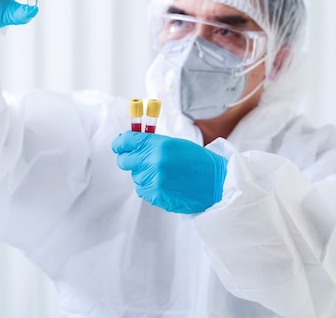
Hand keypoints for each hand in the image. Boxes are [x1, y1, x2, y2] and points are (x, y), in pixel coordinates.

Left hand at [112, 131, 226, 213]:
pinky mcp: (156, 195)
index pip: (128, 141)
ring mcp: (154, 179)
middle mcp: (154, 161)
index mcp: (159, 144)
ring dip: (144, 174)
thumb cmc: (198, 162)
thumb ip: (152, 143)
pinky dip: (149, 187)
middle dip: (129, 159)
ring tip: (164, 174)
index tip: (119, 145)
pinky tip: (165, 184)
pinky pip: (142, 189)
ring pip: (135, 176)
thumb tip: (130, 143)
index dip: (120, 143)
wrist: (216, 183)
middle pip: (124, 160)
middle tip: (138, 160)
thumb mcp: (175, 144)